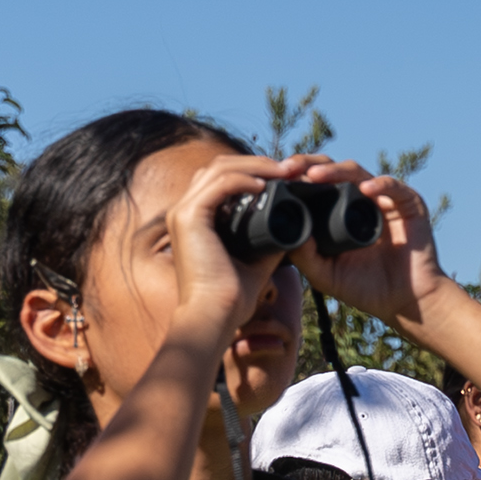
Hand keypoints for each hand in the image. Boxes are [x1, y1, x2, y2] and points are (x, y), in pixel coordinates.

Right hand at [159, 153, 292, 351]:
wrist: (215, 317)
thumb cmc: (233, 296)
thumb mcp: (258, 258)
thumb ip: (271, 238)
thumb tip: (298, 225)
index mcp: (197, 218)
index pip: (222, 179)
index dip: (253, 171)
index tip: (285, 177)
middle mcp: (184, 210)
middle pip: (220, 166)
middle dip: (257, 163)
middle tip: (290, 168)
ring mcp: (183, 212)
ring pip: (220, 168)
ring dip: (255, 166)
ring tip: (284, 172)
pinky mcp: (188, 217)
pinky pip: (219, 184)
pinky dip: (244, 179)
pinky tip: (266, 184)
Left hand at [290, 158, 450, 334]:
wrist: (406, 302)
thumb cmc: (366, 288)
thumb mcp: (325, 274)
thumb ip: (305, 256)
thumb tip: (283, 231)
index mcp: (338, 211)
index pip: (313, 184)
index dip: (294, 177)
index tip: (275, 178)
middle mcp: (359, 200)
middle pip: (331, 169)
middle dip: (307, 164)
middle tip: (287, 168)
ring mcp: (383, 200)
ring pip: (357, 172)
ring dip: (334, 170)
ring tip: (315, 176)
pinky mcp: (409, 204)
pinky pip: (394, 188)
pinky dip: (380, 184)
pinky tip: (365, 190)